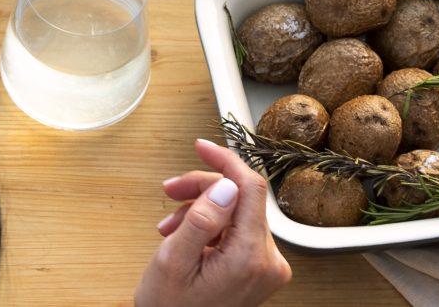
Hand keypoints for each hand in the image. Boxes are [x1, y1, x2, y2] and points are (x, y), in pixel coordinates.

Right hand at [134, 141, 293, 306]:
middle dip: (202, 189)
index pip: (249, 189)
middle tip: (169, 191)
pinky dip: (211, 224)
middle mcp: (268, 261)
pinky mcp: (260, 268)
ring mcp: (267, 266)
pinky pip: (238, 229)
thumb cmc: (170, 306)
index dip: (225, 161)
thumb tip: (227, 185)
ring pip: (237, 211)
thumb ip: (202, 219)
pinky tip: (186, 235)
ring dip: (201, 208)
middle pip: (240, 198)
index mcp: (249, 258)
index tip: (200, 147)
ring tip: (170, 225)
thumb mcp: (174, 259)